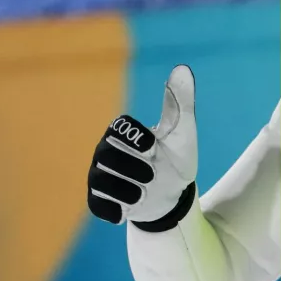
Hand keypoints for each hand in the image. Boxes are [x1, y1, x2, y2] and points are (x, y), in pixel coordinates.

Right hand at [87, 65, 198, 230]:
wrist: (175, 195)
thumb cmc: (177, 158)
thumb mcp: (183, 131)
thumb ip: (181, 101)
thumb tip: (182, 68)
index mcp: (125, 133)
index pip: (118, 128)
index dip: (133, 138)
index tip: (152, 148)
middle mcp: (106, 153)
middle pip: (106, 155)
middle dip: (131, 167)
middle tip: (153, 175)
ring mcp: (101, 177)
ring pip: (100, 181)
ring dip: (125, 190)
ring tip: (145, 194)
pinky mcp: (100, 201)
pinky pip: (97, 205)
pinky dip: (112, 209)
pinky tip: (128, 212)